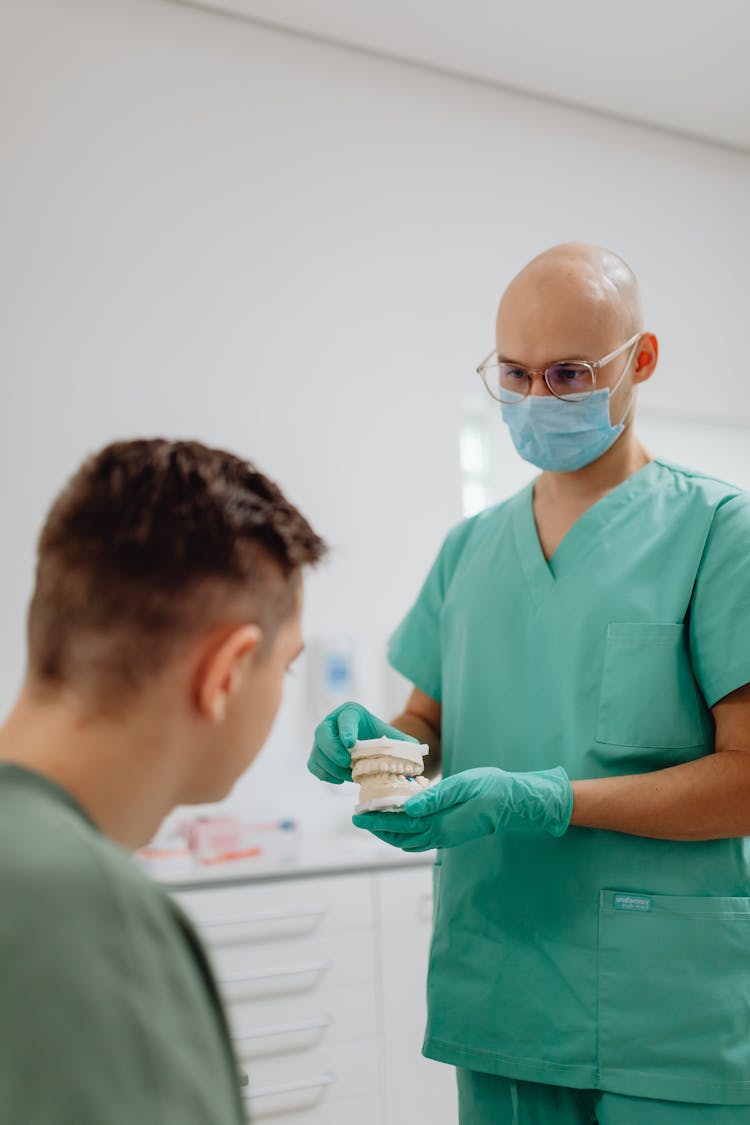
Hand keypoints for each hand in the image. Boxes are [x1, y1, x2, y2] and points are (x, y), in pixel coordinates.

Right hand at [307, 701, 418, 784]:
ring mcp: (321, 739)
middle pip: (322, 734)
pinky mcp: (317, 754)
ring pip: (317, 753)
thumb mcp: (395, 738)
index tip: (351, 744)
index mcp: (351, 713)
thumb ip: (405, 743)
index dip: (346, 731)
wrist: (372, 747)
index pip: (345, 719)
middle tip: (348, 764)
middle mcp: (332, 722)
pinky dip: (327, 775)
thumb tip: (416, 751)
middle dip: (333, 751)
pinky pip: (314, 766)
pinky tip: (342, 779)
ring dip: (332, 767)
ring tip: (351, 775)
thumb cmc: (383, 739)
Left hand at [352, 765, 572, 849]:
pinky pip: (419, 839)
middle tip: (358, 815)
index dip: (377, 819)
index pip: (400, 823)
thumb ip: (435, 798)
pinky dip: (403, 832)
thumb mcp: (465, 786)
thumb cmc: (494, 790)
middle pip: (400, 836)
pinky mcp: (449, 834)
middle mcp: (440, 835)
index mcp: (441, 822)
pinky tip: (399, 820)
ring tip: (373, 818)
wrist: (516, 804)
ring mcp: (445, 837)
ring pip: (408, 841)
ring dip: (388, 831)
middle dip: (377, 827)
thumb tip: (407, 807)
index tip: (358, 813)